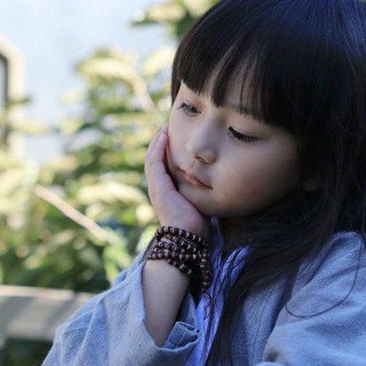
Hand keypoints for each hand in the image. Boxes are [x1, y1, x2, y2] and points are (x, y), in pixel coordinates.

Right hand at [145, 124, 208, 238]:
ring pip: (152, 157)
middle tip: (168, 128)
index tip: (175, 138)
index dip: (167, 151)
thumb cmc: (196, 225)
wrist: (187, 238)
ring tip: (165, 128)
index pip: (162, 166)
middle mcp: (157, 187)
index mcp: (165, 191)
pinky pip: (154, 161)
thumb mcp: (197, 202)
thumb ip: (199, 190)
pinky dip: (158, 147)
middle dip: (161, 143)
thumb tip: (213, 181)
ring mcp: (156, 186)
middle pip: (155, 159)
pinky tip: (164, 136)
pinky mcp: (158, 185)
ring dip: (158, 141)